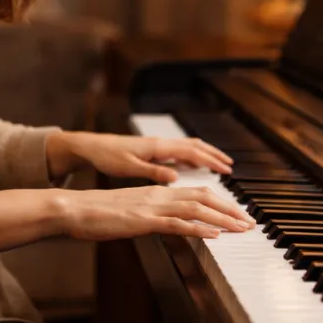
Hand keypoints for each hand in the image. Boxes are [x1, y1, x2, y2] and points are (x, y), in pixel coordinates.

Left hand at [46, 131, 233, 182]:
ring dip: (205, 155)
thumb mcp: (129, 167)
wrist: (92, 146)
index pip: (192, 152)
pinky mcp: (152, 150)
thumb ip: (154, 172)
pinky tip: (195, 166)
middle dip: (214, 156)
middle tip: (231, 167)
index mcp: (158, 147)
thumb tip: (177, 178)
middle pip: (195, 147)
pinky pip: (179, 151)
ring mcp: (157, 145)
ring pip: (188, 147)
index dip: (211, 161)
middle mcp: (161, 143)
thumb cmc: (108, 157)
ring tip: (219, 164)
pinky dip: (192, 157)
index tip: (227, 170)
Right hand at [54, 185, 254, 241]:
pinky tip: (214, 235)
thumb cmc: (96, 213)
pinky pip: (176, 224)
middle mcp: (158, 195)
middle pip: (204, 197)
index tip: (238, 214)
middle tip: (250, 222)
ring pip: (196, 208)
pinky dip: (198, 228)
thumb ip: (150, 214)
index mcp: (156, 192)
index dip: (221, 202)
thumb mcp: (129, 211)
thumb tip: (165, 222)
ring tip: (242, 228)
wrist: (74, 209)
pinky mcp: (143, 221)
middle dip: (231, 210)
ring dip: (223, 219)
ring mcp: (151, 207)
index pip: (196, 193)